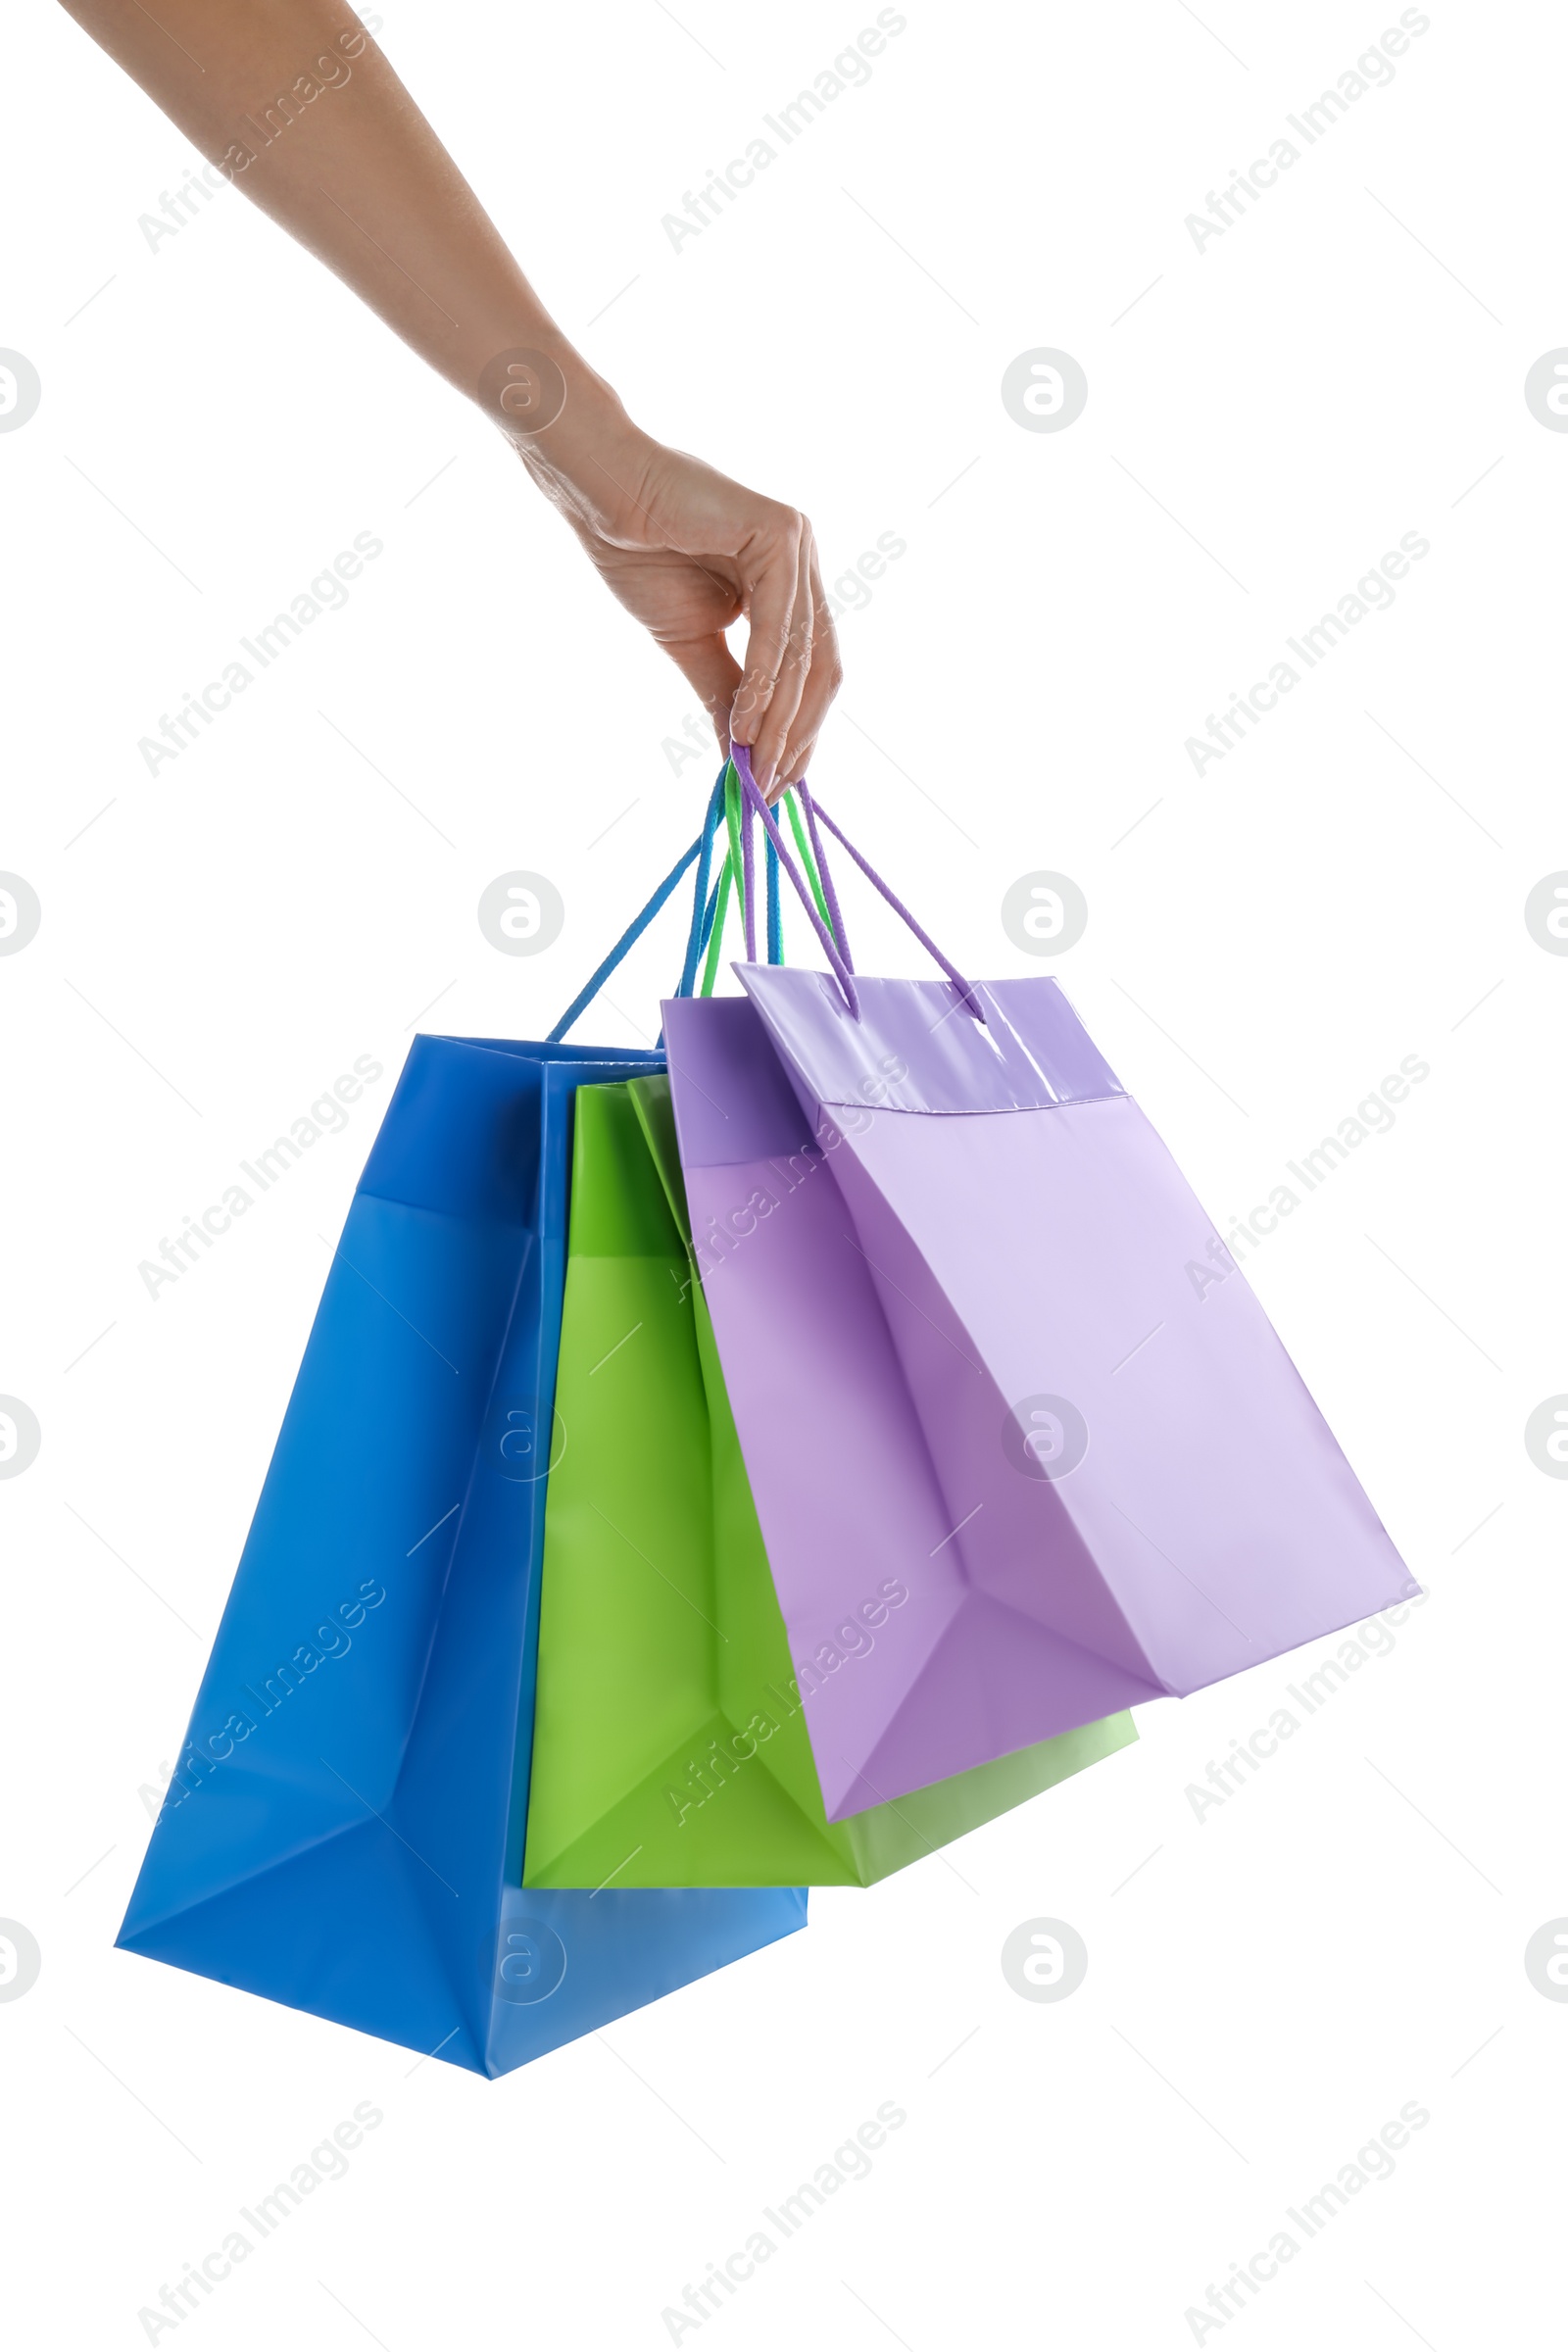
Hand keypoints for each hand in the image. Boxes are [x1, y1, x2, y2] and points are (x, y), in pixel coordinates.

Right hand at [513, 401, 842, 796]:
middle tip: (770, 787)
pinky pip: (778, 625)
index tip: (774, 785)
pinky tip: (744, 721)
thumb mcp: (693, 643)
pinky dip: (764, 680)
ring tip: (755, 765)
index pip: (811, 671)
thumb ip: (726, 693)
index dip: (799, 732)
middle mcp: (802, 561)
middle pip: (821, 668)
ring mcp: (796, 543)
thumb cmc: (640, 555)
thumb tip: (741, 756)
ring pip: (804, 654)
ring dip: (780, 718)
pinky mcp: (779, 532)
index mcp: (788, 584)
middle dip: (798, 734)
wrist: (600, 500)